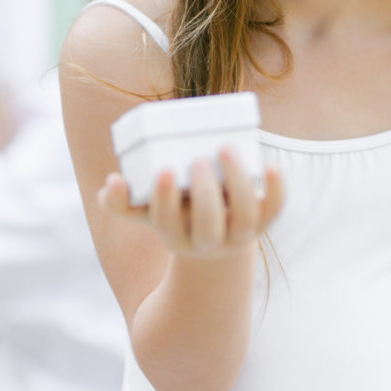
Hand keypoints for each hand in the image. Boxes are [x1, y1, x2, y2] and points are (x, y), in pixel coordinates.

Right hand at [99, 149, 283, 257]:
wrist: (214, 238)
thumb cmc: (174, 213)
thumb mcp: (145, 212)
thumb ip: (121, 199)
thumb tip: (113, 181)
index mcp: (175, 236)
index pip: (168, 223)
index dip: (165, 199)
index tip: (165, 169)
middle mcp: (208, 241)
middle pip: (207, 225)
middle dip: (204, 193)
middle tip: (199, 159)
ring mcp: (238, 234)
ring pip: (244, 217)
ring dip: (237, 183)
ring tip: (226, 148)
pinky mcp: (262, 223)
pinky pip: (273, 210)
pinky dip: (276, 190)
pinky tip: (271, 166)